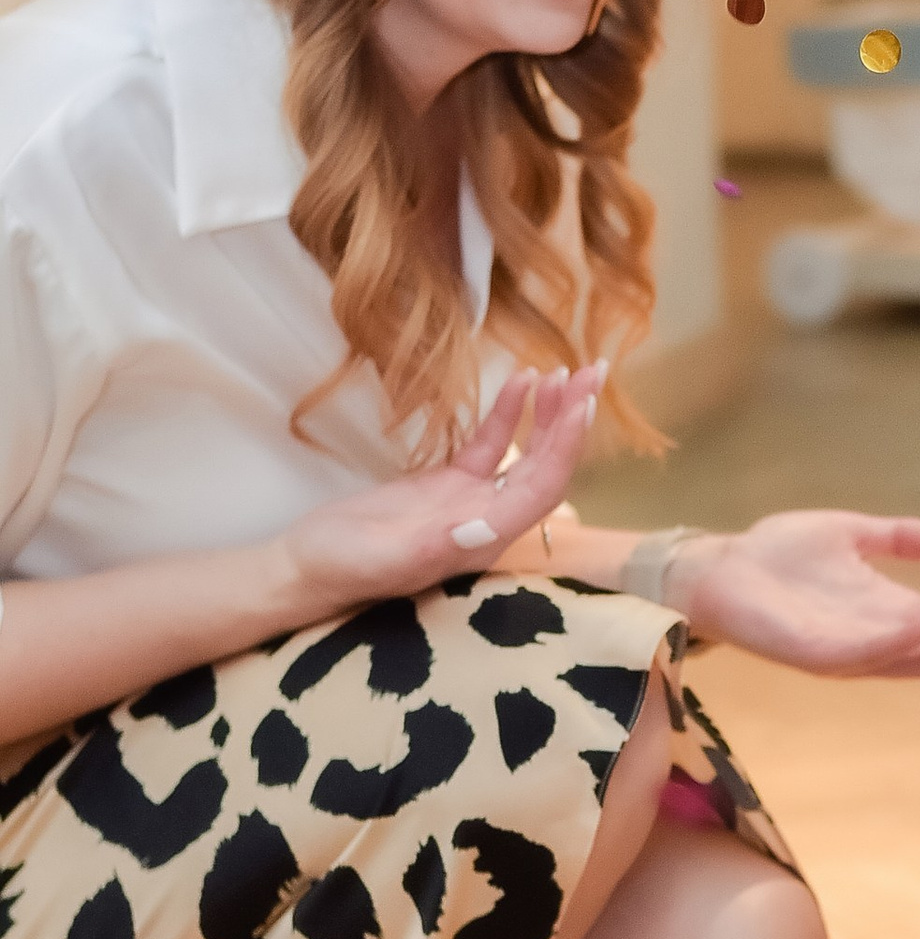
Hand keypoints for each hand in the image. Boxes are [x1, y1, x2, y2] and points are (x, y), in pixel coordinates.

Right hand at [275, 365, 604, 609]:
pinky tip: (523, 380)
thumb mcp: (385, 558)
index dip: (565, 446)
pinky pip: (489, 446)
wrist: (304, 568)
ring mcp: (470, 501)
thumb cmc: (339, 568)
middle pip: (546, 466)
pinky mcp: (448, 486)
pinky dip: (509, 414)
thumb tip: (484, 529)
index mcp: (484, 539)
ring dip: (550, 414)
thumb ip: (434, 546)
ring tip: (569, 371)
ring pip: (525, 454)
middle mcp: (489, 522)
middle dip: (572, 420)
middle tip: (595, 370)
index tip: (584, 402)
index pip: (541, 488)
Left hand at [672, 510, 919, 699]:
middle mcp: (878, 640)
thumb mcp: (853, 533)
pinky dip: (906, 641)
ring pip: (917, 658)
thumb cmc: (774, 554)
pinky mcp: (818, 653)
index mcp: (890, 612)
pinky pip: (870, 651)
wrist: (716, 567)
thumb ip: (904, 537)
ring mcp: (850, 653)